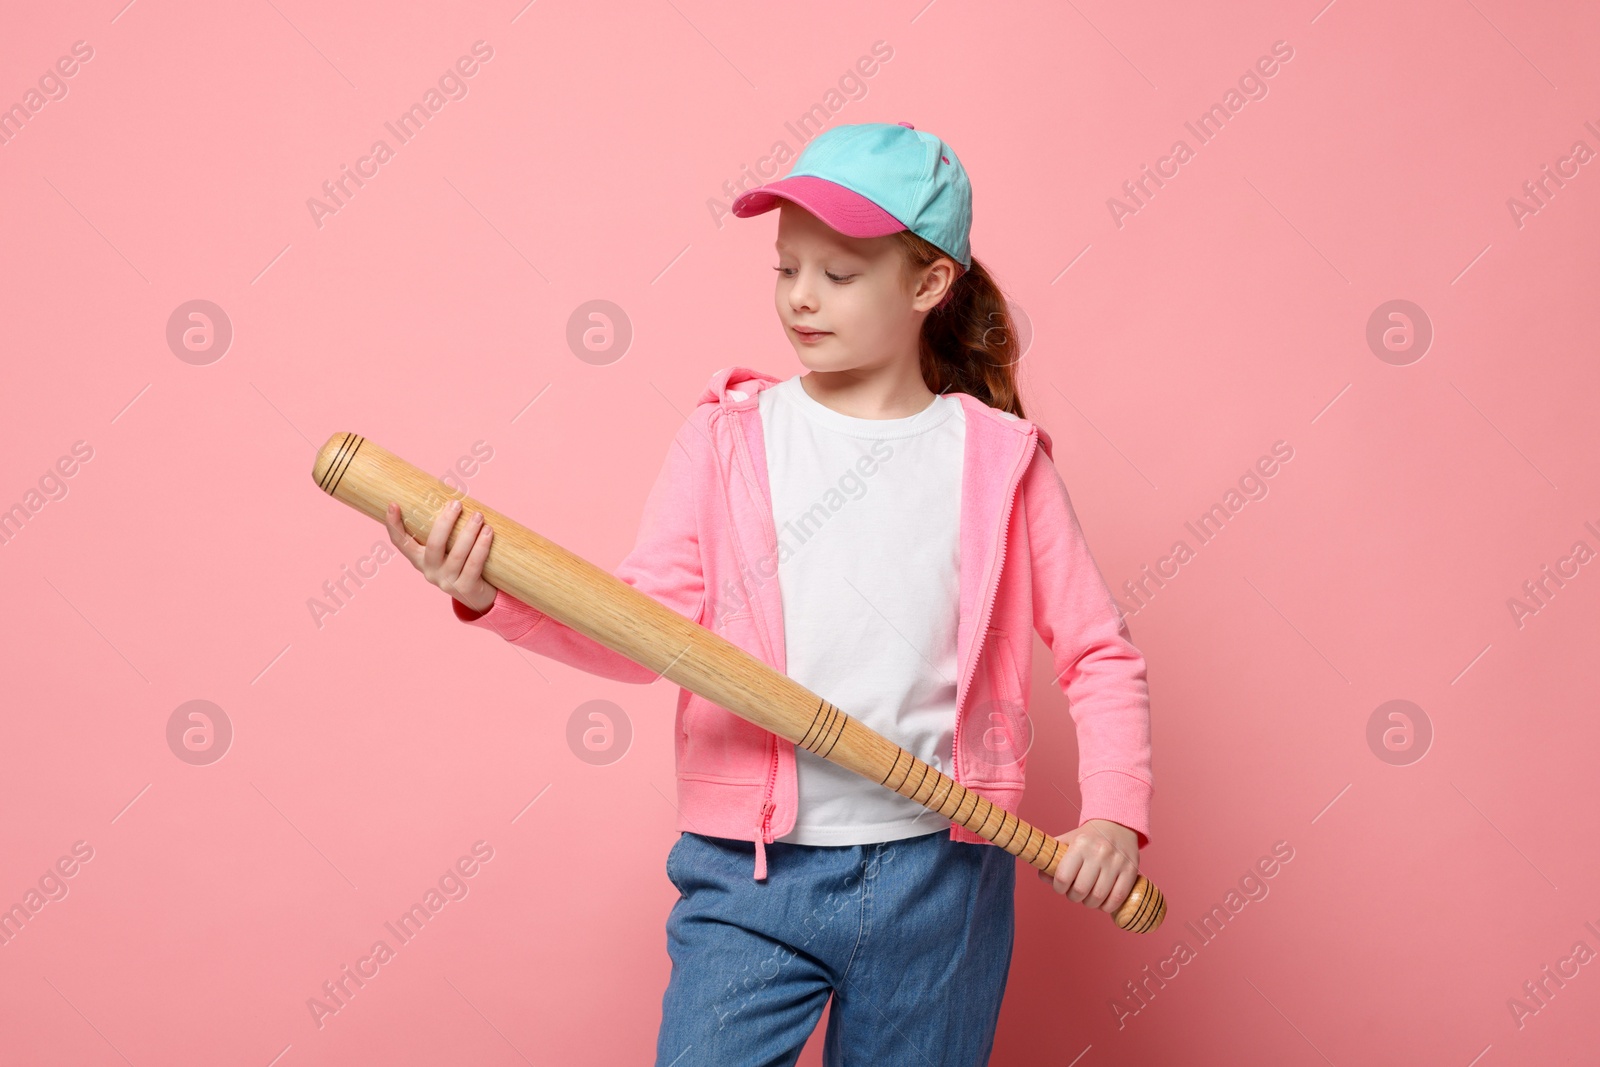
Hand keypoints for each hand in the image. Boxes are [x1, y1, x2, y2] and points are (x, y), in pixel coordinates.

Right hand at [385, 498, 497, 613]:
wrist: (480, 595)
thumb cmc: (463, 562)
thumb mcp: (449, 548)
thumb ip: (447, 530)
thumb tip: (454, 497)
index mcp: (420, 560)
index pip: (401, 543)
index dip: (394, 525)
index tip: (393, 504)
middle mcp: (429, 571)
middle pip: (434, 544)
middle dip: (445, 522)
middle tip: (456, 503)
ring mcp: (447, 582)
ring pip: (457, 554)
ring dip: (468, 532)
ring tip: (478, 516)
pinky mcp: (465, 588)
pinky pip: (474, 564)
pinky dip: (481, 547)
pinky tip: (488, 532)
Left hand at [1038, 819, 1139, 914]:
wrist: (1117, 824)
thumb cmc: (1088, 837)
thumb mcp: (1068, 840)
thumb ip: (1053, 858)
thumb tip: (1043, 876)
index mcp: (1080, 844)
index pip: (1063, 877)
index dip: (1059, 888)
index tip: (1061, 887)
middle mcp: (1099, 852)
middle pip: (1081, 890)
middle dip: (1074, 897)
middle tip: (1075, 894)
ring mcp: (1116, 862)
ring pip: (1099, 897)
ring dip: (1090, 904)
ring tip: (1089, 898)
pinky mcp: (1131, 870)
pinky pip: (1118, 897)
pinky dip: (1108, 906)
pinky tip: (1103, 902)